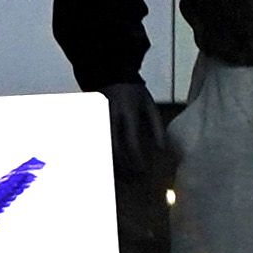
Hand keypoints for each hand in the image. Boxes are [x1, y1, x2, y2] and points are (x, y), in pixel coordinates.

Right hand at [95, 79, 170, 201]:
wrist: (110, 74)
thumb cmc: (133, 92)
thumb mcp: (149, 105)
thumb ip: (157, 126)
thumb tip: (162, 149)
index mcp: (128, 112)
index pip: (131, 142)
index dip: (137, 159)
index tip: (143, 170)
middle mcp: (111, 117)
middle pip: (113, 149)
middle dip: (122, 166)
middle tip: (131, 178)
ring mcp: (98, 119)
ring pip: (102, 148)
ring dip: (111, 164)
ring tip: (121, 176)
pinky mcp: (90, 121)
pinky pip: (95, 144)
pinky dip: (102, 156)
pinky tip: (109, 165)